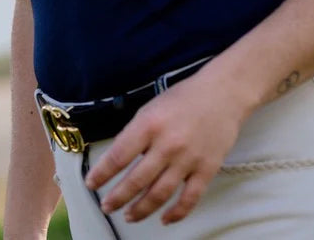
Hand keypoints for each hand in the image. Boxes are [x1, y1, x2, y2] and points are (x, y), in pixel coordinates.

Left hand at [83, 67, 252, 224]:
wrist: (222, 94)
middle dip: (117, 197)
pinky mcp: (207, 170)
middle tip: (106, 207)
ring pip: (160, 194)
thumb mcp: (151, 108)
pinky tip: (164, 219)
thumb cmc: (183, 98)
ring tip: (129, 216)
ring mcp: (188, 159)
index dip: (102, 174)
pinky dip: (176, 213)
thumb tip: (120, 159)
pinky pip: (189, 198)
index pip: (119, 156)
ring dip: (141, 209)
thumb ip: (136, 133)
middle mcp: (167, 144)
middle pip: (136, 180)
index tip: (91, 184)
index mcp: (149, 124)